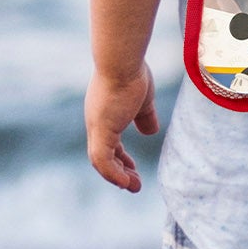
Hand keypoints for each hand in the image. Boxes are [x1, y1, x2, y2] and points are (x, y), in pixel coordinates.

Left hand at [86, 64, 159, 192]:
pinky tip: (126, 181)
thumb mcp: (143, 100)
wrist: (122, 61)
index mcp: (104, 116)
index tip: (133, 170)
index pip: (109, 144)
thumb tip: (151, 132)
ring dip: (116, 177)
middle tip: (134, 185)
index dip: (120, 159)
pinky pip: (102, 160)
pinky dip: (112, 173)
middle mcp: (96, 123)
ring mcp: (96, 127)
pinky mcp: (101, 130)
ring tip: (133, 187)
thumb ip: (146, 117)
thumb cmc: (133, 74)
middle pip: (102, 156)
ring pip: (100, 162)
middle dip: (118, 172)